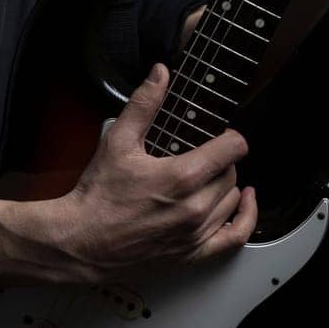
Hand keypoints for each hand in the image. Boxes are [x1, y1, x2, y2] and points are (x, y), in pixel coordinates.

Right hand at [58, 63, 257, 283]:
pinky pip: (235, 236)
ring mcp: (196, 233)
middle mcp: (195, 207)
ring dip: (225, 184)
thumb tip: (160, 74)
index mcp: (182, 177)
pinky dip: (245, 217)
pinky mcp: (192, 253)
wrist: (83, 241)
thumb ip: (144, 104)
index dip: (231, 136)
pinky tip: (244, 203)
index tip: (223, 134)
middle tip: (202, 155)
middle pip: (232, 173)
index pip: (232, 149)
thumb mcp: (118, 140)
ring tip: (209, 177)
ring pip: (232, 199)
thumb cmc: (99, 195)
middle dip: (221, 160)